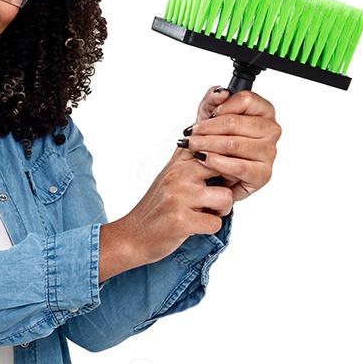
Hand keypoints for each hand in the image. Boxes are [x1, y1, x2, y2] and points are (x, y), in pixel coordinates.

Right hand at [109, 140, 234, 271]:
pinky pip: (215, 223)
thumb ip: (187, 156)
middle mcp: (178, 175)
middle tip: (218, 195)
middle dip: (229, 184)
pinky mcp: (181, 221)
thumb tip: (206, 127)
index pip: (214, 146)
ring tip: (207, 212)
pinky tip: (196, 226)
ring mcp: (179, 197)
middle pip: (225, 168)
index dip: (227, 160)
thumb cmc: (156, 207)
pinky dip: (210, 228)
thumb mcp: (170, 174)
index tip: (224, 174)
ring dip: (222, 210)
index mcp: (178, 162)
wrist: (132, 236)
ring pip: (225, 197)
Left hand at [178, 84, 281, 201]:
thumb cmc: (216, 144)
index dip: (222, 107)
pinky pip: (238, 166)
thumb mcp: (209, 117)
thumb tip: (221, 92)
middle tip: (191, 134)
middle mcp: (270, 130)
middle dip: (207, 129)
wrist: (213, 174)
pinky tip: (204, 160)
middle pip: (235, 123)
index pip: (246, 99)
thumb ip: (212, 99)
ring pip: (234, 144)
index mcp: (263, 111)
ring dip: (207, 145)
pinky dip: (217, 162)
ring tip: (193, 148)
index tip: (209, 115)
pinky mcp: (263, 174)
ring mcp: (269, 152)